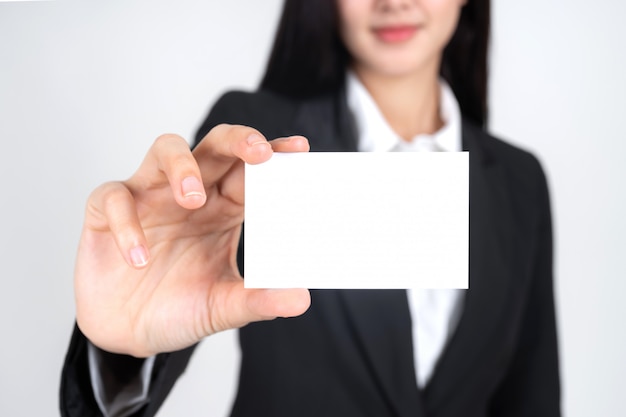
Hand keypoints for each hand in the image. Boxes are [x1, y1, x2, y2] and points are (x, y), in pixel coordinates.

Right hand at [75, 124, 310, 356]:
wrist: (127, 334)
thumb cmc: (178, 309)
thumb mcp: (221, 307)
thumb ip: (257, 301)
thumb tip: (300, 300)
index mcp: (224, 209)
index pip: (251, 172)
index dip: (273, 155)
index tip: (299, 149)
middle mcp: (191, 195)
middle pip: (215, 147)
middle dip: (237, 141)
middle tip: (257, 152)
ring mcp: (150, 197)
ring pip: (166, 150)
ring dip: (183, 167)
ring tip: (193, 198)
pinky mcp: (107, 210)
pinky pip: (115, 198)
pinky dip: (128, 224)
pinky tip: (140, 257)